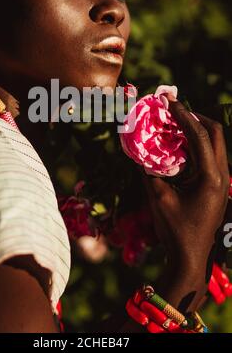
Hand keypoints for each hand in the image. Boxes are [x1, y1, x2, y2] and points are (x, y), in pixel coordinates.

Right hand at [142, 97, 229, 284]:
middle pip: (215, 133)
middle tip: (174, 110)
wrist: (191, 258)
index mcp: (211, 177)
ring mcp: (223, 181)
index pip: (199, 135)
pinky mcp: (217, 186)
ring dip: (197, 130)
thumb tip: (136, 149)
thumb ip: (147, 170)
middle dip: (195, 117)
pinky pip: (210, 157)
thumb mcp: (157, 198)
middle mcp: (222, 175)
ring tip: (175, 124)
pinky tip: (179, 146)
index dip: (183, 115)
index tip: (169, 101)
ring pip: (215, 144)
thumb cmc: (175, 229)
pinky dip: (196, 145)